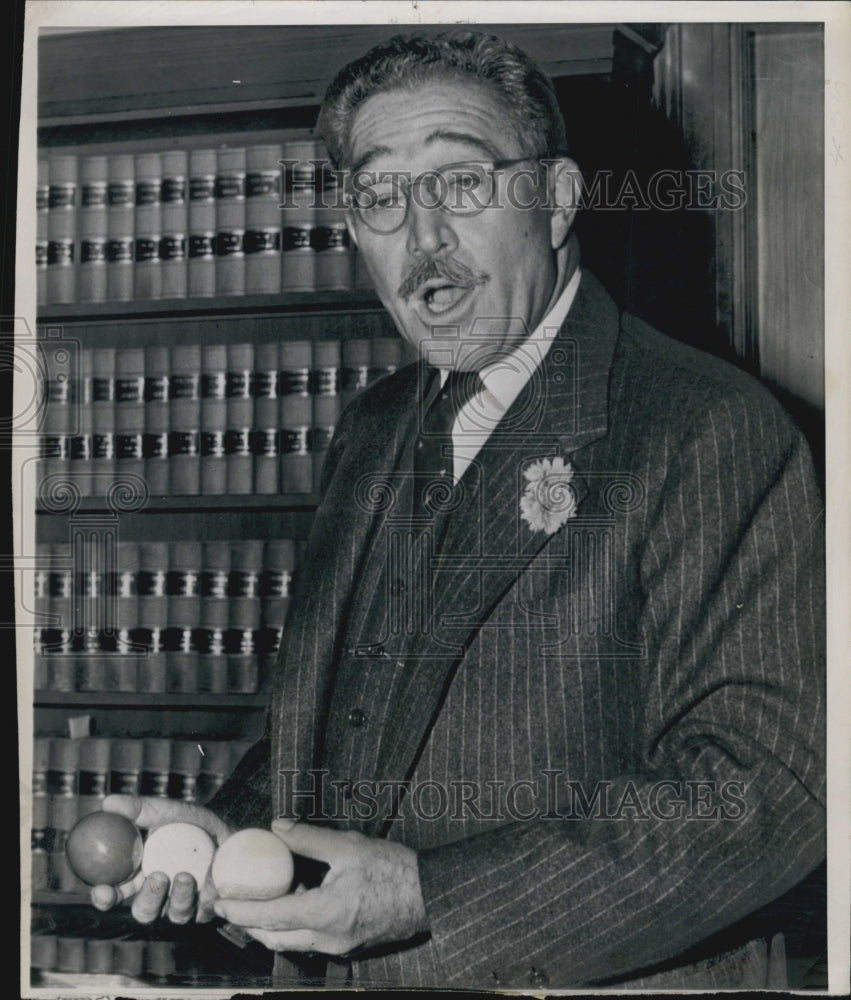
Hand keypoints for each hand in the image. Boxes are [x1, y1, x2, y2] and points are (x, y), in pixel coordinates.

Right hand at [89, 794, 232, 924]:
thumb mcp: (164, 811)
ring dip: (177, 896)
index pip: (114, 893)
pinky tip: (204, 881)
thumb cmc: (188, 822)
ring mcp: (179, 904)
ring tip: (184, 874)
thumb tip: (107, 802)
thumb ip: (137, 809)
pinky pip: (198, 912)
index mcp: (138, 876)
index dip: (104, 897)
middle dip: (146, 901)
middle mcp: (156, 895)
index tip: (101, 890)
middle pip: (142, 911)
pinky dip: (198, 897)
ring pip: (170, 914)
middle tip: (155, 877)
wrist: (225, 829)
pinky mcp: (203, 909)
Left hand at [213, 819, 427, 955]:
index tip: (220, 903)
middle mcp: (328, 937)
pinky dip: (295, 924)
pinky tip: (296, 901)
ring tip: (259, 900)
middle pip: (275, 938)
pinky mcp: (349, 946)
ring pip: (291, 942)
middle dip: (249, 924)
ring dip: (271, 925)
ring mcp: (339, 946)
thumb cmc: (393, 868)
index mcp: (326, 913)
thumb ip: (309, 838)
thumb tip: (276, 828)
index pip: (271, 916)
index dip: (242, 911)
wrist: (429, 894)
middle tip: (232, 905)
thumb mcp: (349, 845)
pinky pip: (311, 939)